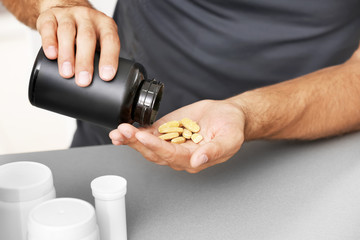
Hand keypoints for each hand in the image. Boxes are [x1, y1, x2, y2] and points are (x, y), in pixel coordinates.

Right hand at [36, 6, 119, 86]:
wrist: (66, 10)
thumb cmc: (86, 34)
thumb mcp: (99, 43)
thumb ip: (101, 60)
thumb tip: (102, 90)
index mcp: (105, 25)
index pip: (110, 40)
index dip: (109, 58)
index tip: (106, 76)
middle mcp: (88, 18)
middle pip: (87, 37)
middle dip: (85, 61)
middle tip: (83, 80)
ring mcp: (68, 15)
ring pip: (67, 32)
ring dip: (67, 55)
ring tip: (66, 73)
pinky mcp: (49, 17)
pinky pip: (49, 27)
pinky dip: (49, 42)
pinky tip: (51, 55)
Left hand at [109, 100, 245, 172]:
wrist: (227, 115)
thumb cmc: (231, 128)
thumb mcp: (229, 139)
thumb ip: (214, 151)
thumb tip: (198, 160)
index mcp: (193, 159)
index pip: (171, 155)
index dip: (156, 147)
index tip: (143, 136)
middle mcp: (178, 154)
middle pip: (154, 153)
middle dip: (137, 143)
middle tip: (124, 132)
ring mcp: (170, 143)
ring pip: (147, 145)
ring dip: (132, 139)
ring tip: (119, 131)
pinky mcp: (166, 131)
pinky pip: (148, 134)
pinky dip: (135, 133)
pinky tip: (123, 130)